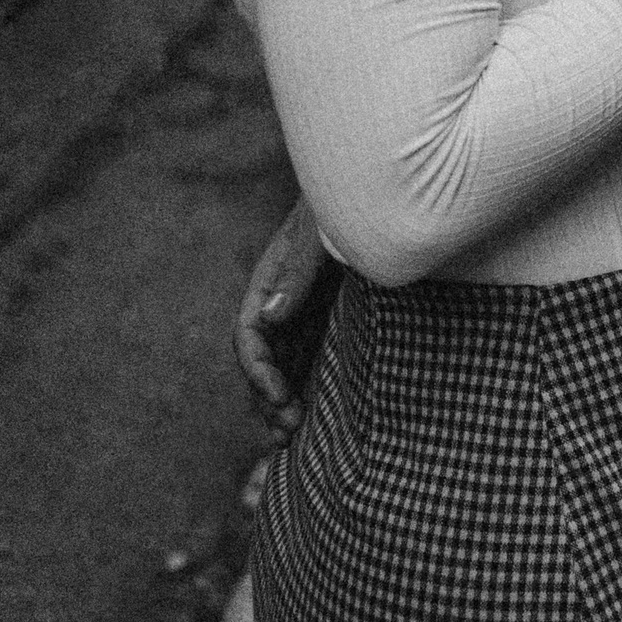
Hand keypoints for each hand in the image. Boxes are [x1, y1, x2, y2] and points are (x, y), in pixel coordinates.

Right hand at [235, 194, 337, 437]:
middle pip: (262, 358)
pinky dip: (304, 381)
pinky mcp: (325, 313)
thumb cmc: (340, 204)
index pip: (249, 334)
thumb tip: (269, 318)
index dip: (258, 371)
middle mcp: (280, 299)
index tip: (279, 397)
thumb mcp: (319, 234)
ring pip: (283, 361)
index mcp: (269, 280)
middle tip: (287, 430)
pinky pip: (308, 353)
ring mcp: (302, 308)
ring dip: (282, 397)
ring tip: (291, 434)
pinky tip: (312, 409)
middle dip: (268, 396)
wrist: (372, 188)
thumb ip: (296, 272)